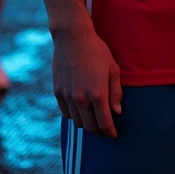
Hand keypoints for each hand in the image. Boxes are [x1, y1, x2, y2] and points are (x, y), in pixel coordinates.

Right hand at [52, 21, 122, 137]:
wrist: (72, 37)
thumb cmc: (97, 51)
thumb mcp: (113, 68)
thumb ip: (115, 92)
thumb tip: (116, 112)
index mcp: (98, 93)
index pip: (104, 123)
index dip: (110, 132)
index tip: (113, 135)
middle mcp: (81, 98)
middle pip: (90, 127)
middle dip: (99, 131)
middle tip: (105, 129)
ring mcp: (67, 96)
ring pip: (77, 122)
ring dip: (86, 124)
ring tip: (93, 119)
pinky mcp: (58, 92)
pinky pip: (66, 113)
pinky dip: (74, 116)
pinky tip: (80, 110)